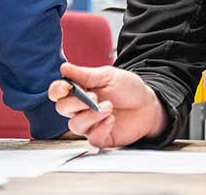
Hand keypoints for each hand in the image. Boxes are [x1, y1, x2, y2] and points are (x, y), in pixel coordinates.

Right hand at [48, 63, 165, 148]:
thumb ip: (85, 74)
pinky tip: (111, 120)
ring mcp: (89, 124)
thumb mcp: (108, 76)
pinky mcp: (100, 138)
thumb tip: (64, 67)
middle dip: (76, 103)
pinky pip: (91, 138)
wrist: (147, 105)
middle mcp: (80, 109)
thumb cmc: (128, 89)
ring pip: (75, 125)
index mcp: (80, 91)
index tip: (66, 87)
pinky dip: (101, 128)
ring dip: (91, 116)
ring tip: (108, 107)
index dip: (57, 90)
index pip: (57, 92)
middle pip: (62, 109)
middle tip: (94, 97)